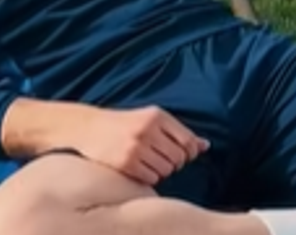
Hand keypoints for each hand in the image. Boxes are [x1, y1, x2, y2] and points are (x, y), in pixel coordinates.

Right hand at [71, 106, 210, 185]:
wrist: (89, 127)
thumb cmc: (126, 124)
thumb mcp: (152, 119)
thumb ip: (179, 132)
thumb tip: (206, 146)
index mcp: (157, 116)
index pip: (188, 141)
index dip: (190, 153)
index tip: (183, 155)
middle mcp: (148, 129)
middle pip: (179, 157)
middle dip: (176, 163)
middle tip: (164, 160)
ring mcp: (136, 146)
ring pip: (166, 169)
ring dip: (163, 171)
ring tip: (151, 163)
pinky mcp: (125, 162)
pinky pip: (151, 178)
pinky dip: (150, 177)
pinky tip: (142, 169)